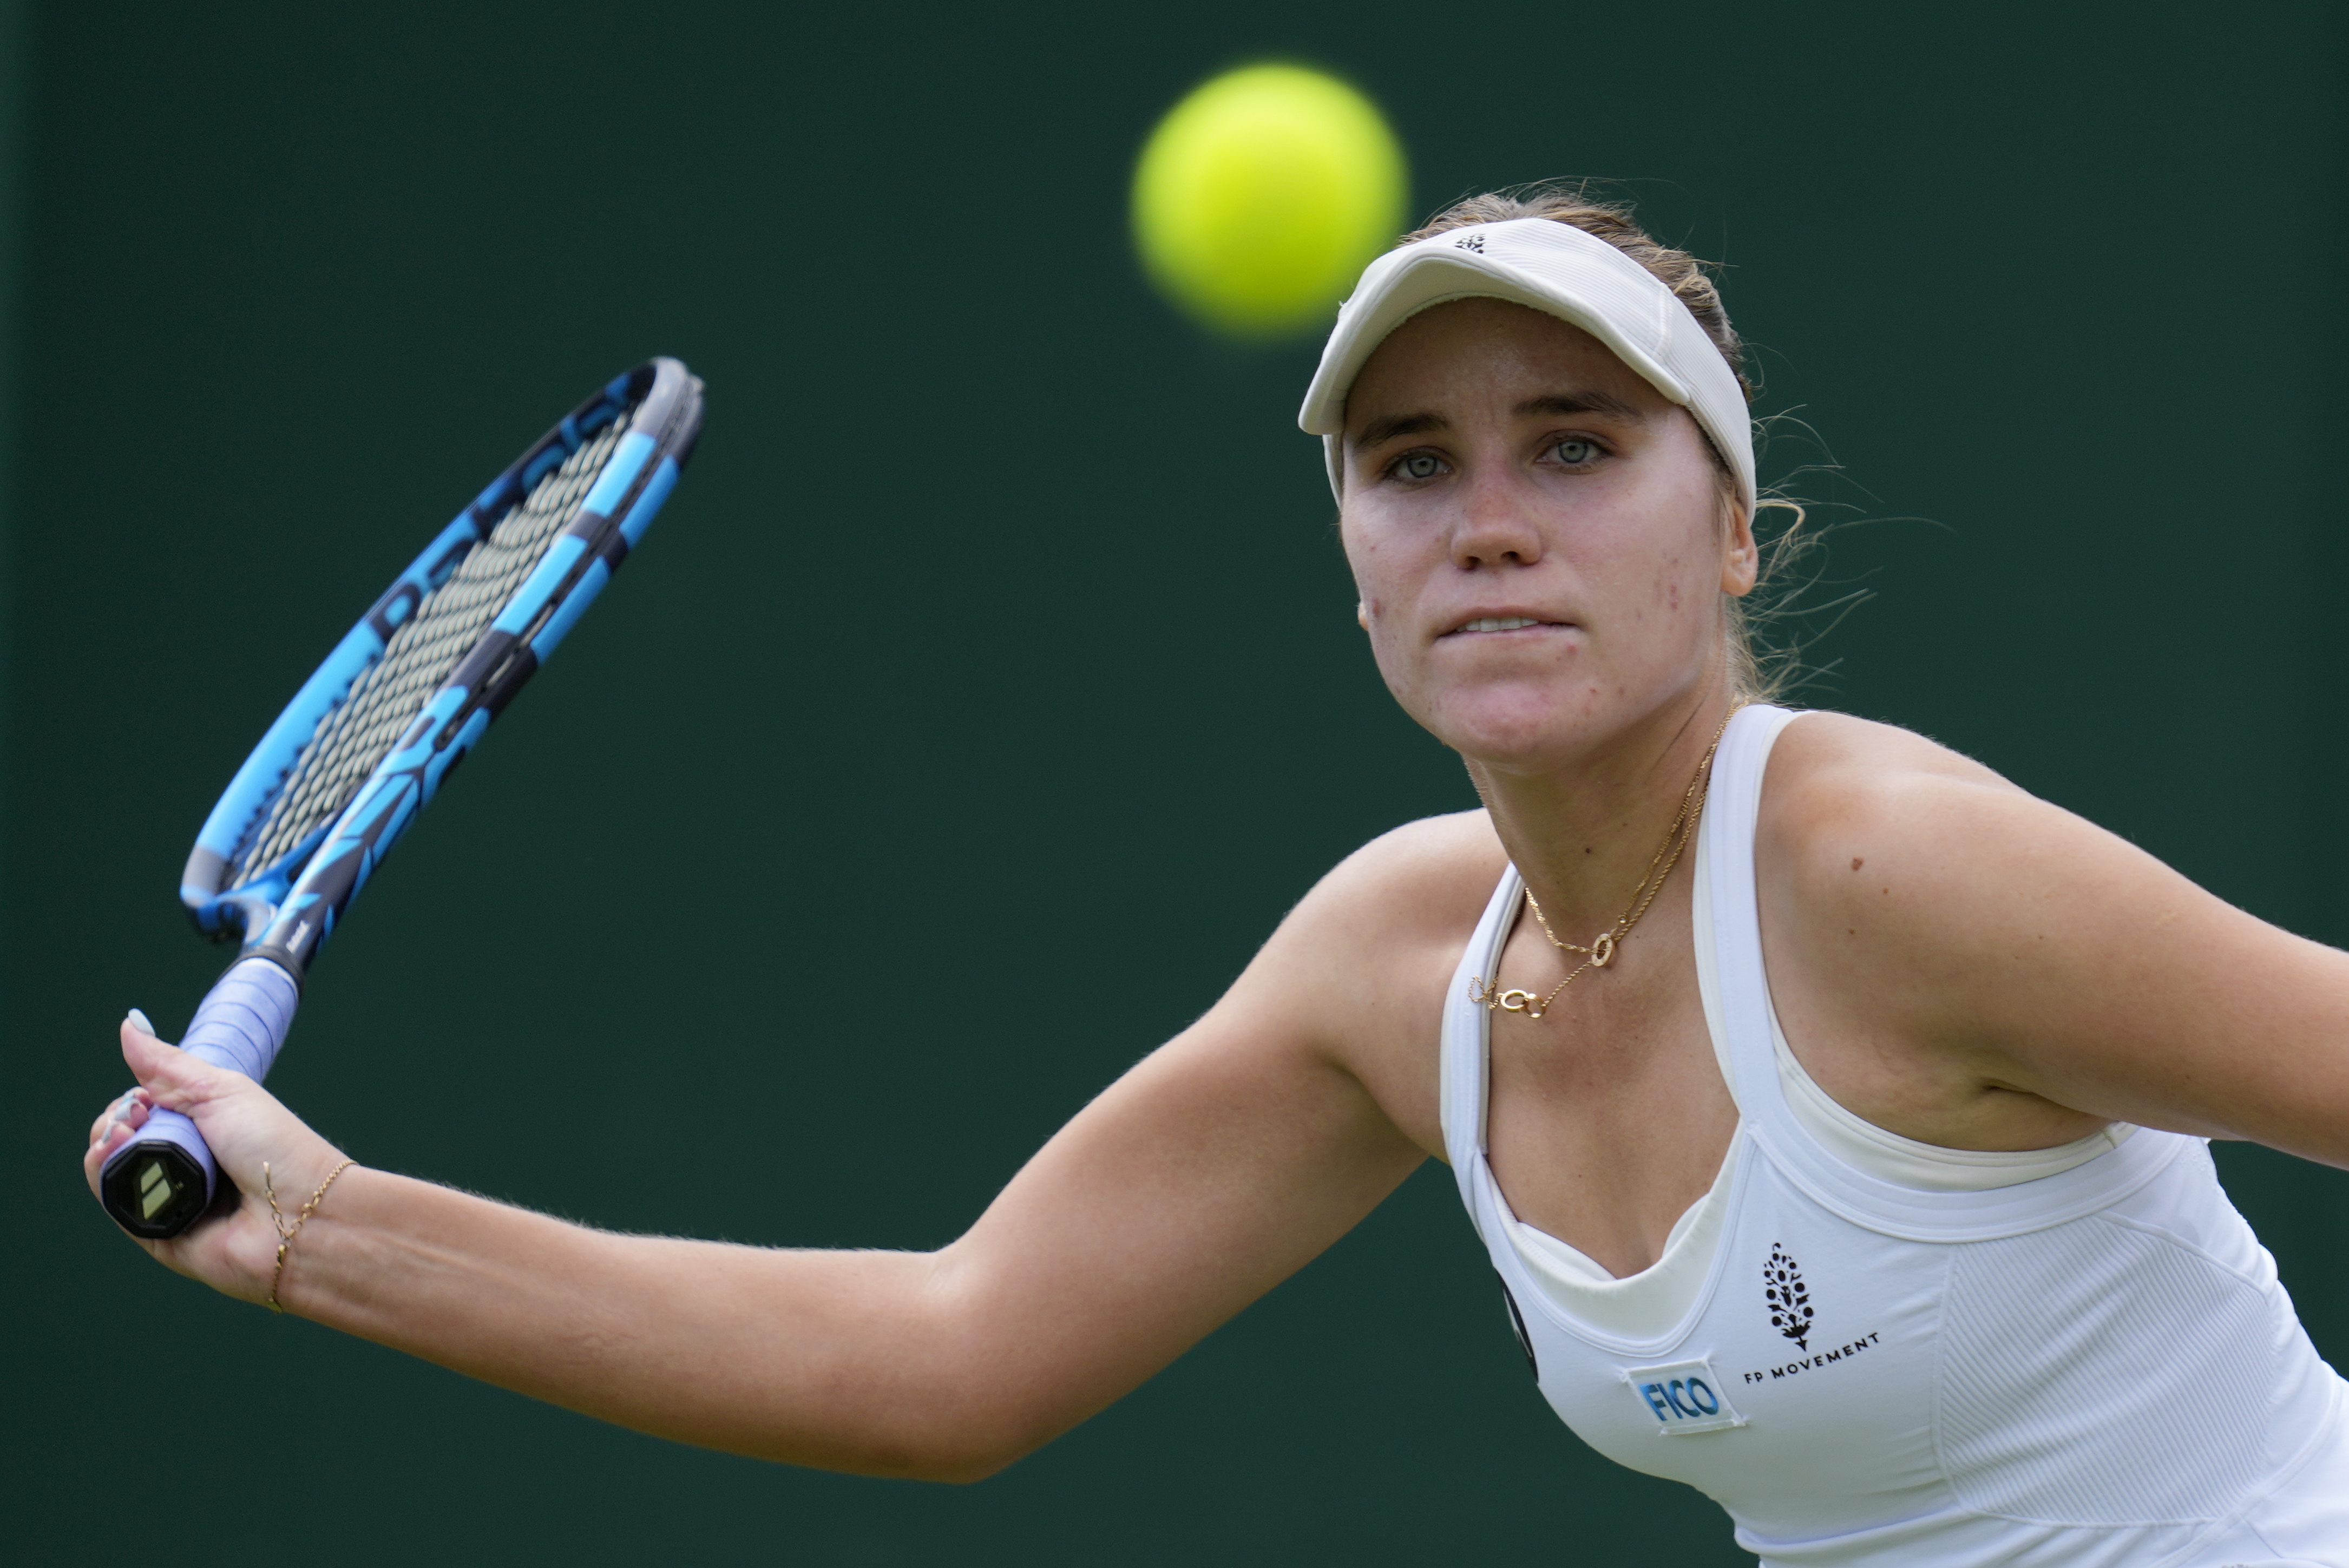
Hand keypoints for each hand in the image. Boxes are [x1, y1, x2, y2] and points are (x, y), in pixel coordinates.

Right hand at [85, 1011, 351, 1307]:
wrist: (301, 1208)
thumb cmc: (273, 1146)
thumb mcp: (219, 1091)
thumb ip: (168, 1065)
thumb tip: (130, 1022)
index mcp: (201, 1134)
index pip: (141, 1115)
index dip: (129, 1103)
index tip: (140, 1097)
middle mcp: (183, 1168)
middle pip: (119, 1143)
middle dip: (112, 1123)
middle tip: (132, 1116)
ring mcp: (170, 1202)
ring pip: (111, 1174)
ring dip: (103, 1147)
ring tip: (119, 1133)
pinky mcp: (159, 1237)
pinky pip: (118, 1208)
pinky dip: (104, 1179)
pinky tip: (109, 1156)